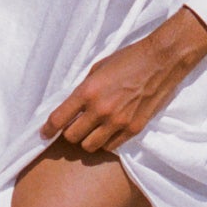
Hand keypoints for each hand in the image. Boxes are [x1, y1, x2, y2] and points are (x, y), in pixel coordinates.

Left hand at [41, 7, 206, 154]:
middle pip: (72, 137)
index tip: (44, 134)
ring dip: (87, 140)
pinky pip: (111, 146)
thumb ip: (84, 89)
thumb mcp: (98, 68)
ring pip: (90, 146)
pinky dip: (106, 142)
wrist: (161, 60)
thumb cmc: (128, 59)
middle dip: (69, 133)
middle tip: (73, 127)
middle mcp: (100, 109)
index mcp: (88, 91)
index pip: (59, 119)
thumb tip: (72, 106)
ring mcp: (118, 122)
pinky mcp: (134, 129)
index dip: (47, 130)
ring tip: (91, 131)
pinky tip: (108, 131)